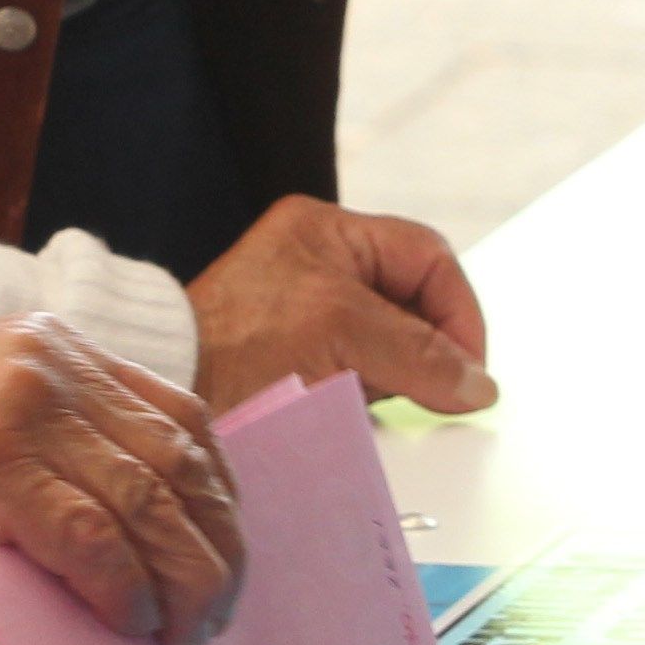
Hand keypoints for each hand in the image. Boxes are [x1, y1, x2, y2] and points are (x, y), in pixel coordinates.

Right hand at [0, 317, 241, 644]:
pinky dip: (119, 587)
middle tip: (213, 618)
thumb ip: (56, 457)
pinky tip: (121, 623)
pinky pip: (88, 534)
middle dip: (213, 550)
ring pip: (147, 500)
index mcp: (47, 347)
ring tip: (180, 635)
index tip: (220, 561)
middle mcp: (42, 361)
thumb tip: (147, 543)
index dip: (218, 498)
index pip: (180, 417)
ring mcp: (13, 405)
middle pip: (179, 461)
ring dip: (182, 580)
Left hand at [183, 195, 497, 416]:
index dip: (458, 311)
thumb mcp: (341, 332)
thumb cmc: (233, 345)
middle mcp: (318, 265)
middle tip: (441, 394)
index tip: (468, 368)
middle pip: (412, 304)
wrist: (167, 393)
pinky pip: (358, 374)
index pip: (428, 258)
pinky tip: (360, 414)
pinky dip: (371, 396)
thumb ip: (419, 352)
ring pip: (389, 345)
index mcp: (327, 231)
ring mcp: (306, 314)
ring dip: (400, 378)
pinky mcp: (296, 361)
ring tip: (389, 403)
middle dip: (430, 348)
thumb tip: (478, 384)